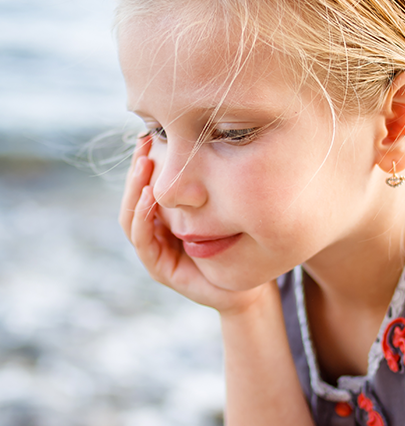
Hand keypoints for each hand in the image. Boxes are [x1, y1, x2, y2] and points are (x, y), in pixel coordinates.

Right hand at [119, 136, 270, 313]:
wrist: (250, 291)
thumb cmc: (241, 250)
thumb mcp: (230, 212)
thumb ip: (219, 190)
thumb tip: (222, 145)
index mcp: (168, 220)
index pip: (149, 186)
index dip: (146, 162)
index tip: (150, 134)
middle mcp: (158, 234)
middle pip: (136, 197)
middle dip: (138, 169)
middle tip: (143, 141)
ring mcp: (156, 252)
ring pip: (132, 217)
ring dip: (135, 189)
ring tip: (143, 164)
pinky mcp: (160, 269)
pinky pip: (143, 241)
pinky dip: (142, 218)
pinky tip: (149, 196)